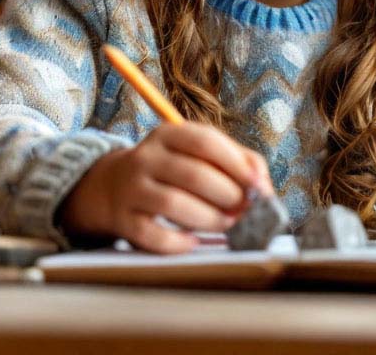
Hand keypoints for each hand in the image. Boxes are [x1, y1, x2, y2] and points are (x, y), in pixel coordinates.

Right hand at [59, 123, 272, 252]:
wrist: (111, 185)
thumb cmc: (172, 168)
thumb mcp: (198, 152)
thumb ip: (238, 160)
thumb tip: (264, 186)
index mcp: (168, 134)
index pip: (206, 142)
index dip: (237, 165)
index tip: (259, 185)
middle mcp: (145, 158)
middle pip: (194, 175)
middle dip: (228, 195)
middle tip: (245, 209)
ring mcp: (130, 189)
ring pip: (174, 204)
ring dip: (210, 218)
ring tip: (227, 224)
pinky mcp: (123, 220)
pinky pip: (153, 235)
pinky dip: (179, 242)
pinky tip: (194, 241)